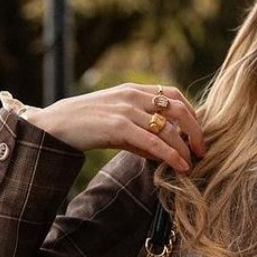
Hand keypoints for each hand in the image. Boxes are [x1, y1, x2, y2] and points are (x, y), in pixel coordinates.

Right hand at [35, 84, 205, 174]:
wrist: (54, 125)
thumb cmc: (84, 126)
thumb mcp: (116, 124)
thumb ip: (140, 133)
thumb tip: (163, 152)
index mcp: (133, 90)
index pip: (173, 94)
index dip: (191, 113)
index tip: (196, 133)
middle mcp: (132, 95)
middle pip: (179, 108)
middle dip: (196, 131)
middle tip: (202, 150)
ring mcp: (125, 109)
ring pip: (168, 127)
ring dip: (185, 147)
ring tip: (192, 164)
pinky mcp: (117, 126)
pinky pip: (153, 141)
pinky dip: (171, 155)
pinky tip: (180, 166)